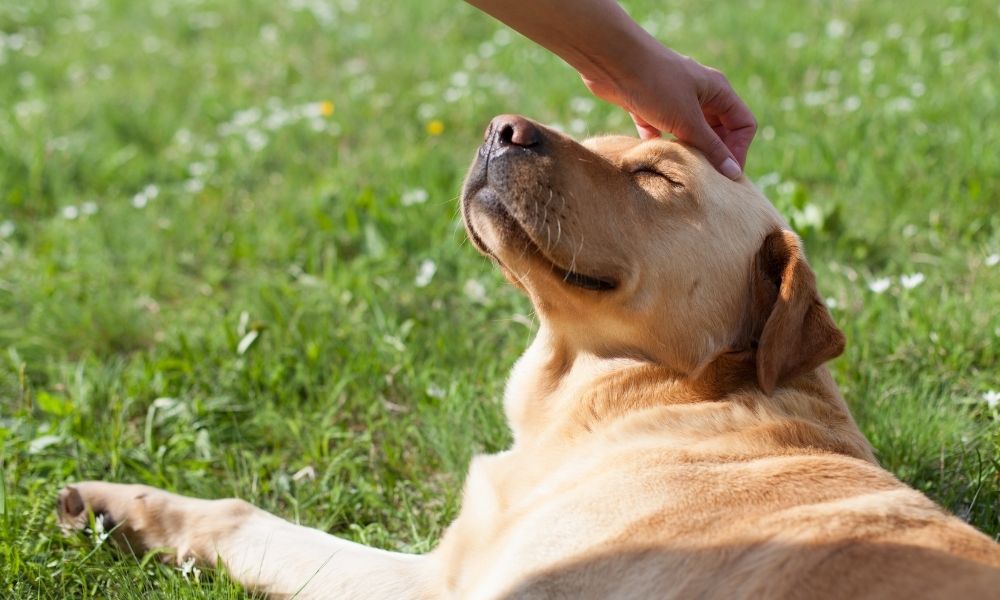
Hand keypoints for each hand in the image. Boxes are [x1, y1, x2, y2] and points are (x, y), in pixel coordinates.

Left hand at [582, 46, 755, 179]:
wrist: (611, 61)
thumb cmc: (656, 84)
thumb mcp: (688, 120)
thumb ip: (711, 147)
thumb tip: (733, 173)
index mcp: (717, 90)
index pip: (743, 124)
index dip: (739, 150)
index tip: (725, 175)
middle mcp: (699, 94)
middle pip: (717, 130)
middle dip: (713, 154)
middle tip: (703, 178)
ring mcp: (672, 100)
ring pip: (689, 133)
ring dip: (688, 151)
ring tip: (682, 171)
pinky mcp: (648, 107)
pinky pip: (661, 132)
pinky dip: (661, 145)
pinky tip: (656, 159)